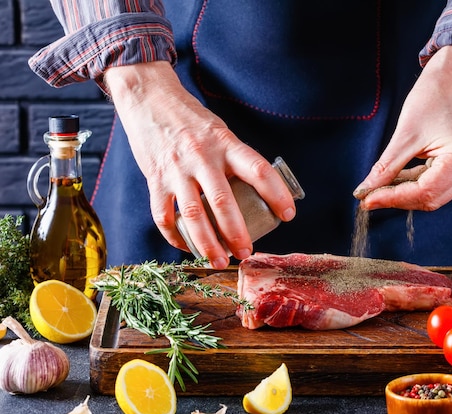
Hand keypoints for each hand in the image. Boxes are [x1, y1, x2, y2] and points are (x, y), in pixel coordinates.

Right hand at [104, 61, 296, 267]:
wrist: (148, 97)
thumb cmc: (191, 118)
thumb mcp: (220, 131)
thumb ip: (234, 158)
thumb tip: (256, 191)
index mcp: (225, 143)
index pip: (258, 170)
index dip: (277, 194)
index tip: (288, 215)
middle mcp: (202, 157)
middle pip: (224, 203)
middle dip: (238, 234)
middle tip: (247, 252)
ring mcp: (176, 170)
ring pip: (193, 216)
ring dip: (208, 244)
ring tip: (219, 260)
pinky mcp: (155, 179)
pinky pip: (163, 216)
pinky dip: (175, 236)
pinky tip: (186, 247)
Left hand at [353, 46, 451, 210]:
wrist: (450, 83)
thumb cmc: (431, 99)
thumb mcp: (404, 135)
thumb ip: (385, 168)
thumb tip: (364, 192)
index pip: (425, 191)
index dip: (394, 199)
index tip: (367, 200)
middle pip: (430, 198)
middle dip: (398, 199)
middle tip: (369, 197)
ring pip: (432, 196)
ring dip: (404, 194)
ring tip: (379, 187)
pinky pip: (434, 185)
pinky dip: (412, 185)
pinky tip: (394, 180)